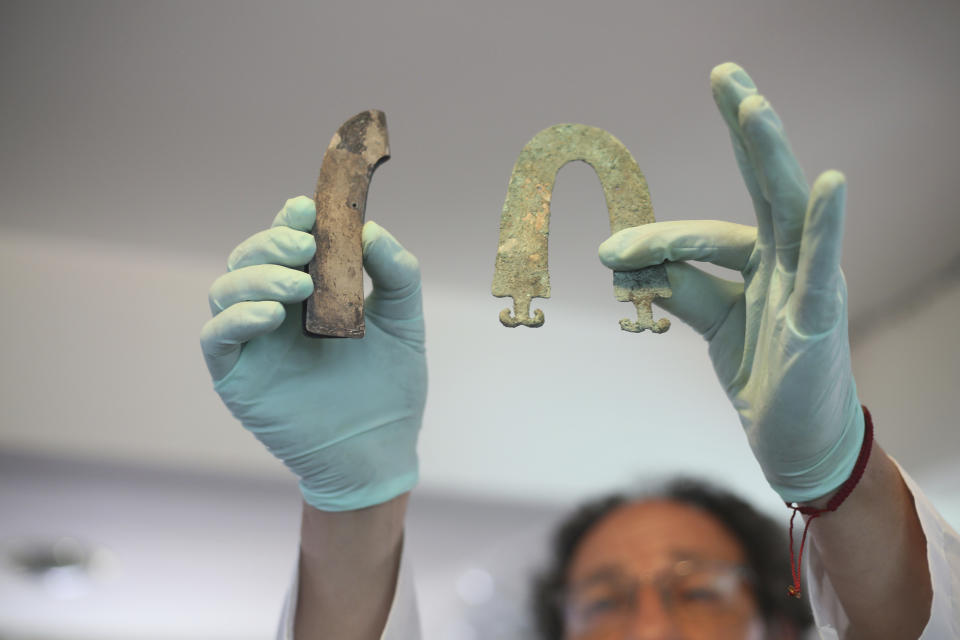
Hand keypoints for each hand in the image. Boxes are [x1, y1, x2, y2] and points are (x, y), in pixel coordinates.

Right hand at [200, 196, 426, 510]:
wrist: (379, 451)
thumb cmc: (390, 388)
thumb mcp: (404, 323)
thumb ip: (397, 274)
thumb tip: (371, 229)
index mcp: (311, 292)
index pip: (287, 243)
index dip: (291, 220)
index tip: (309, 209)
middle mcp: (275, 310)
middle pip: (250, 258)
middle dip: (272, 243)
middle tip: (305, 247)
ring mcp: (253, 342)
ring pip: (227, 290)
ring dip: (257, 276)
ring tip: (297, 285)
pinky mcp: (237, 376)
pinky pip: (218, 337)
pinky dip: (238, 317)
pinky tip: (272, 314)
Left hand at [599, 63, 863, 503]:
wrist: (795, 437)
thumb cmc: (763, 370)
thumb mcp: (713, 320)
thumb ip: (677, 286)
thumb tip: (624, 261)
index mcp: (764, 259)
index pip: (704, 233)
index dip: (656, 241)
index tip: (609, 257)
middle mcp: (792, 258)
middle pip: (765, 184)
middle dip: (745, 129)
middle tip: (724, 74)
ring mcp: (811, 281)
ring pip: (789, 209)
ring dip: (771, 156)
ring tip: (753, 106)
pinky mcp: (821, 315)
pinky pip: (822, 263)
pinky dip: (827, 222)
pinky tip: (828, 182)